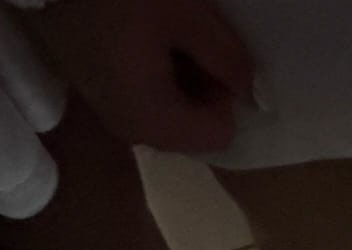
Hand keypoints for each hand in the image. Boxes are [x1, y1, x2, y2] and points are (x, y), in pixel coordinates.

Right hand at [20, 0, 255, 154]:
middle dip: (203, 87)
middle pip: (194, 128)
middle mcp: (133, 131)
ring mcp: (111, 114)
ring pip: (169, 111)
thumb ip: (227, 57)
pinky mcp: (96, 91)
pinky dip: (153, 70)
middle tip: (189, 34)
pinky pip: (142, 95)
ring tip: (163, 29)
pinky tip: (141, 33)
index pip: (219, 134)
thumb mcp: (186, 14)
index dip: (226, 93)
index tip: (212, 50)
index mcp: (155, 122)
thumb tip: (255, 92)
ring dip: (179, 77)